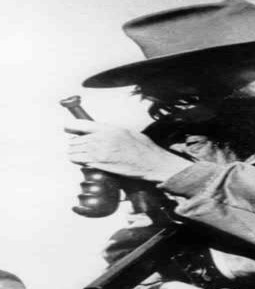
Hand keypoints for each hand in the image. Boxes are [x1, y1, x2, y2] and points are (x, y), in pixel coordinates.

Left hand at [66, 119, 191, 181]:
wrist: (152, 163)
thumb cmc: (143, 148)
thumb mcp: (126, 132)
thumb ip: (109, 131)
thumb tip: (97, 131)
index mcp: (107, 129)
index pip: (78, 124)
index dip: (70, 127)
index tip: (69, 129)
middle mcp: (100, 139)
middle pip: (74, 140)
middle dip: (75, 144)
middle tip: (81, 147)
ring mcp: (98, 153)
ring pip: (73, 151)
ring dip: (75, 154)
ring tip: (82, 155)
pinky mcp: (99, 165)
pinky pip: (79, 161)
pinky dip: (79, 162)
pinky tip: (86, 162)